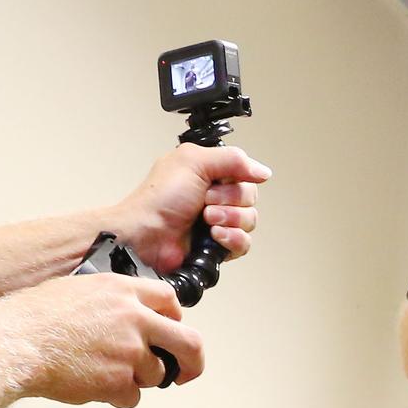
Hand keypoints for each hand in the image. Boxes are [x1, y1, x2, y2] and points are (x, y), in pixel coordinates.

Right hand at [2, 272, 203, 407]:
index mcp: (123, 291)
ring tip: (106, 374)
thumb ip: (110, 301)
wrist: (17, 343)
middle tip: (187, 371)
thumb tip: (125, 316)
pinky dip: (117, 397)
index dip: (176, 319)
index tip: (174, 331)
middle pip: (188, 341)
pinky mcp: (118, 380)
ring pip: (156, 375)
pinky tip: (95, 386)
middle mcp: (133, 318)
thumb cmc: (35, 318)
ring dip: (137, 380)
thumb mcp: (78, 290)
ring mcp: (129, 350)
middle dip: (192, 361)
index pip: (170, 301)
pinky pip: (132, 397)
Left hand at [113, 145, 271, 276]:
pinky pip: (243, 244)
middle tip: (206, 201)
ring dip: (230, 218)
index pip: (244, 173)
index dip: (238, 177)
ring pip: (249, 220)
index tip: (219, 180)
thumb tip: (263, 171)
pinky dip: (232, 238)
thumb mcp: (194, 161)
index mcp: (209, 174)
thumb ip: (233, 159)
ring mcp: (217, 224)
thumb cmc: (157, 199)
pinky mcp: (217, 248)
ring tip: (206, 220)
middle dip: (231, 199)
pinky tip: (215, 237)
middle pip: (250, 197)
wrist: (145, 236)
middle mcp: (215, 198)